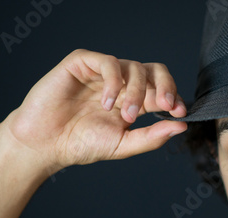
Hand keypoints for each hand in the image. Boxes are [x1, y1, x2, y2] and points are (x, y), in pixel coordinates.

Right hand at [0, 49, 187, 174]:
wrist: (45, 144)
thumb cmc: (82, 145)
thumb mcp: (123, 145)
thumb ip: (152, 137)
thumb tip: (182, 126)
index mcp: (134, 102)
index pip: (162, 91)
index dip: (174, 98)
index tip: (180, 113)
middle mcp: (121, 84)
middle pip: (155, 71)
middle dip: (166, 86)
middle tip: (165, 104)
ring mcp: (103, 73)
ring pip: (134, 67)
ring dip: (135, 91)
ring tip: (124, 115)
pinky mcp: (82, 64)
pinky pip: (108, 62)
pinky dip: (114, 81)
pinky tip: (107, 102)